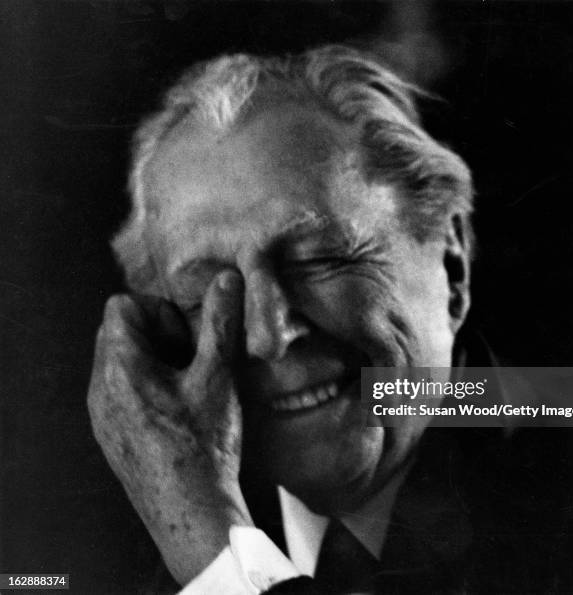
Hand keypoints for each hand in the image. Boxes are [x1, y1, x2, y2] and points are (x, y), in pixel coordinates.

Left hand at [87, 270, 251, 584]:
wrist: (190, 511)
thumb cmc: (203, 445)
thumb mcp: (218, 377)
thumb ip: (220, 323)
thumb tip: (228, 280)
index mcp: (120, 366)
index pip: (121, 305)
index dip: (158, 313)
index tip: (186, 341)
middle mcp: (100, 386)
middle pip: (119, 330)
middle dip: (158, 335)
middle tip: (191, 362)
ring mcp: (101, 413)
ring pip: (120, 360)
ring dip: (154, 361)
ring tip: (186, 388)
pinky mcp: (109, 432)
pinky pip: (119, 389)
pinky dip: (146, 386)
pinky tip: (176, 412)